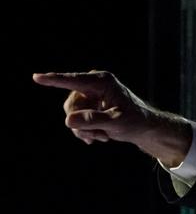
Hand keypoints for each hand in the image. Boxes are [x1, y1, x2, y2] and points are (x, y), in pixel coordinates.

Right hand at [32, 71, 190, 166]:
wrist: (142, 127)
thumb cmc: (134, 121)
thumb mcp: (117, 122)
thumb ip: (94, 120)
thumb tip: (69, 120)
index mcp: (102, 82)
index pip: (74, 81)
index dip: (54, 80)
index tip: (36, 77)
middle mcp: (92, 84)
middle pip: (71, 106)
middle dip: (82, 124)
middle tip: (100, 136)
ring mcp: (88, 94)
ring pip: (71, 115)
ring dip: (85, 130)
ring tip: (103, 136)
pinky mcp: (86, 104)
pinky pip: (74, 120)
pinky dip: (85, 131)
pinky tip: (99, 136)